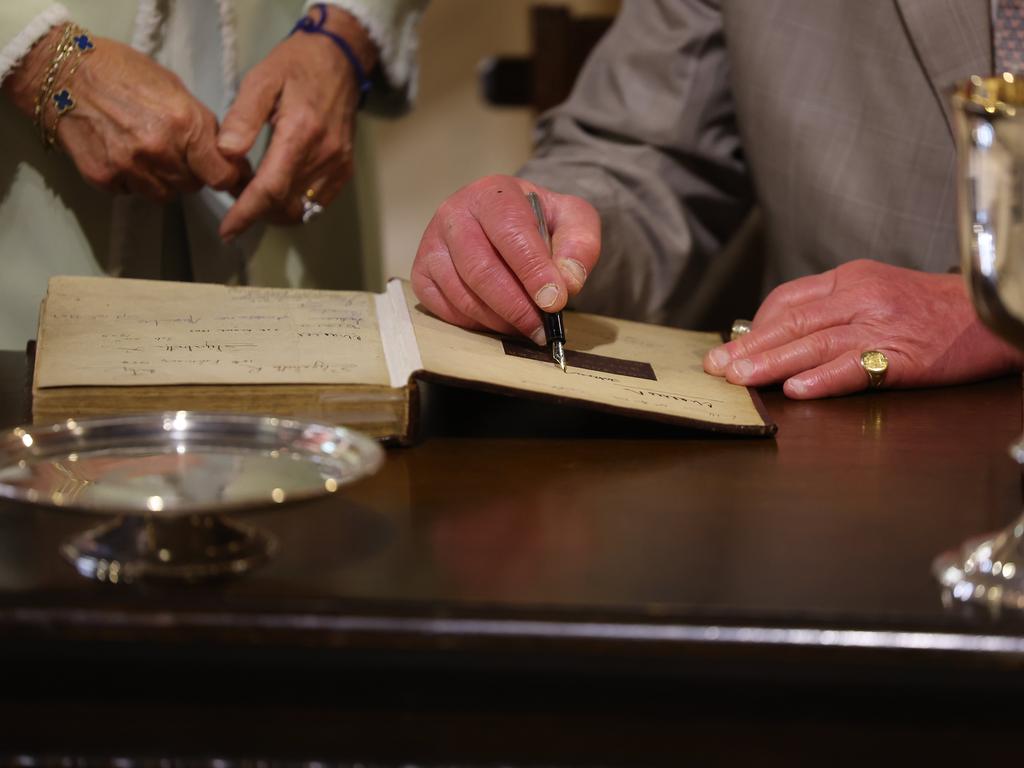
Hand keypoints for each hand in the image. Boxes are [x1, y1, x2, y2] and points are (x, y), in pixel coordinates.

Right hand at [4, 27, 246, 200]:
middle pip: (193, 186)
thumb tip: (228, 157)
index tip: (226, 177)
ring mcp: (131, 167)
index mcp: (185, 123)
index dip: (227, 178)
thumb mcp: (175, 89)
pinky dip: (132, 180)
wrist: (61, 72)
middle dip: (191, 173)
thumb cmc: (122, 72)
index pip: (221, 175)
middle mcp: (160, 150)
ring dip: (162, 180)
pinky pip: (132, 192)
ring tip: (145, 151)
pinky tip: (121, 154)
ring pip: (165, 195)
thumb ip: (201, 125)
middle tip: (175, 152)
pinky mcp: (104, 178)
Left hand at [217, 5, 376, 239]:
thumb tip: (226, 154)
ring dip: (275, 210)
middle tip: (236, 195)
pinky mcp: (345, 169)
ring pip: (302, 208)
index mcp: (300, 134)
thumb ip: (243, 117)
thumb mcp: (261, 79)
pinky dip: (295, 205)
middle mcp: (323, 156)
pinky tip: (280, 190)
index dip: (246, 213)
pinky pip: (318, 203)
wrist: (340, 59)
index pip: (270, 188)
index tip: (228, 230)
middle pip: (285, 205)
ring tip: (255, 193)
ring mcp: (338, 165)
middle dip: (257, 210)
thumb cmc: (295, 65)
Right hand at [412, 175, 599, 344]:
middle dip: (516, 306)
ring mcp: (432, 244)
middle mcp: (453, 214)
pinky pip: (446, 309)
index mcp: (492, 194)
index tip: (554, 302)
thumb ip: (580, 245)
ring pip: (462, 294)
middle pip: (481, 269)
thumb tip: (567, 282)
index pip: (510, 232)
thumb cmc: (538, 221)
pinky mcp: (422, 274)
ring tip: (526, 327)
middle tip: (542, 329)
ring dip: (498, 320)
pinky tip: (499, 322)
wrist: (504, 221)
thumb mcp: (571, 220)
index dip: (533, 271)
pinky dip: (476, 324)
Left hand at [703, 259, 1023, 397]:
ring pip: (812, 344)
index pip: (788, 300)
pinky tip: (797, 390)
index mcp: (851, 279)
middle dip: (748, 347)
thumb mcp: (879, 289)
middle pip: (791, 323)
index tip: (731, 346)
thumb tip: (783, 331)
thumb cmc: (935, 306)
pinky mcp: (904, 356)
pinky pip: (856, 368)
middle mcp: (861, 297)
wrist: (995, 308)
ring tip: (740, 378)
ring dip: (769, 363)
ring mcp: (881, 326)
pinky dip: (824, 379)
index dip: (754, 326)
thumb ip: (834, 307)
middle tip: (717, 366)